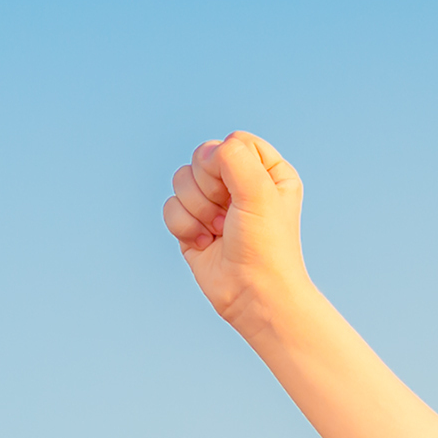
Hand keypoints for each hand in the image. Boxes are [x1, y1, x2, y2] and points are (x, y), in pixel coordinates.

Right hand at [162, 131, 307, 331]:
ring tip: (219, 232)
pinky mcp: (193, 225)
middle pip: (202, 158)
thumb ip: (234, 157)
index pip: (233, 141)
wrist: (253, 295)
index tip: (240, 190)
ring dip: (197, 210)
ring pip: (181, 180)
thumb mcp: (260, 191)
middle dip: (209, 188)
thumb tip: (206, 154)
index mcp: (267, 170)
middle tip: (229, 214)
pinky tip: (206, 244)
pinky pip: (170, 207)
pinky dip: (184, 227)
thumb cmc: (265, 246)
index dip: (227, 162)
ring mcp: (214, 205)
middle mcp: (240, 184)